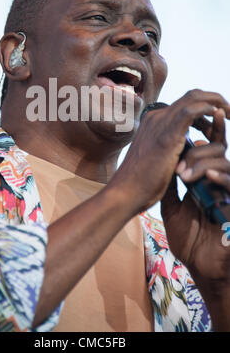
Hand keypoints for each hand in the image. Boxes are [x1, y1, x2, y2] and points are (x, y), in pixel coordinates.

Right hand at [109, 89, 229, 218]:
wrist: (125, 192)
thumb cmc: (141, 183)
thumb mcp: (159, 160)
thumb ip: (172, 150)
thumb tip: (188, 150)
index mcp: (154, 122)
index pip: (185, 104)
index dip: (205, 111)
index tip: (216, 125)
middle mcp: (156, 117)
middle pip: (193, 95)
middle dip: (215, 100)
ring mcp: (160, 123)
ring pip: (195, 97)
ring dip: (218, 102)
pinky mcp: (167, 134)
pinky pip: (192, 111)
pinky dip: (208, 109)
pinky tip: (221, 117)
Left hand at [161, 107, 229, 281]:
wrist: (200, 267)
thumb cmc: (188, 239)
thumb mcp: (172, 207)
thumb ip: (170, 184)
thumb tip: (161, 159)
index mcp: (204, 180)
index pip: (208, 150)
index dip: (206, 131)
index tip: (196, 118)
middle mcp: (218, 183)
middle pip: (216, 151)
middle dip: (196, 153)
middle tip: (179, 167)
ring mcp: (227, 193)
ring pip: (224, 163)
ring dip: (204, 165)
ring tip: (185, 175)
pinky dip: (222, 178)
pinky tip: (210, 177)